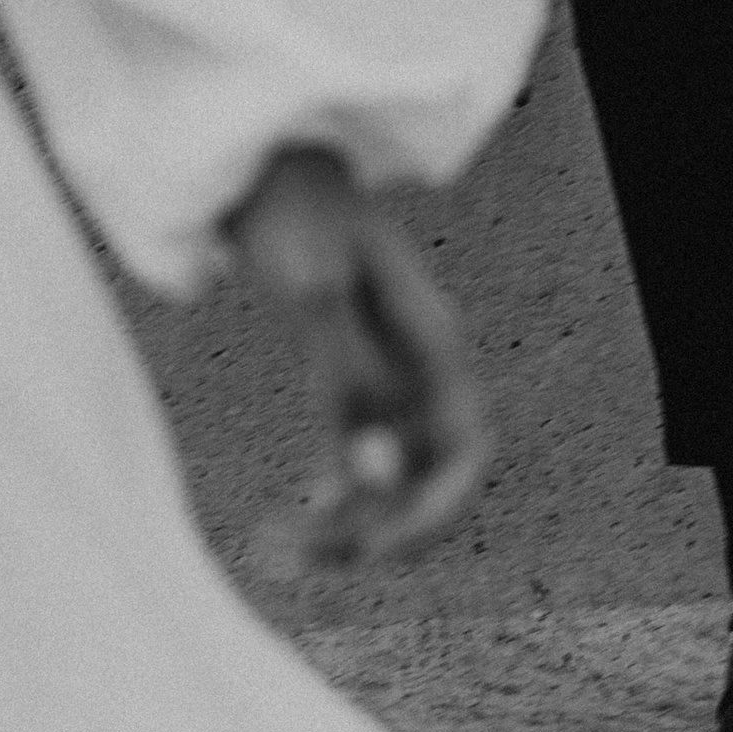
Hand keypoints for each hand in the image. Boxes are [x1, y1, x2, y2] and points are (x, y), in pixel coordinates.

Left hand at [223, 144, 489, 568]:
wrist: (266, 170)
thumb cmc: (294, 214)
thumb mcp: (314, 287)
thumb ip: (341, 372)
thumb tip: (361, 467)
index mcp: (435, 339)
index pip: (467, 448)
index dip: (436, 507)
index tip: (378, 544)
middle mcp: (423, 367)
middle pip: (428, 474)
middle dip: (381, 528)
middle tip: (310, 561)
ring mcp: (391, 376)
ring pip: (388, 476)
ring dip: (345, 522)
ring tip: (276, 552)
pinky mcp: (353, 380)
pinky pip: (356, 458)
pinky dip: (329, 494)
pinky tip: (290, 517)